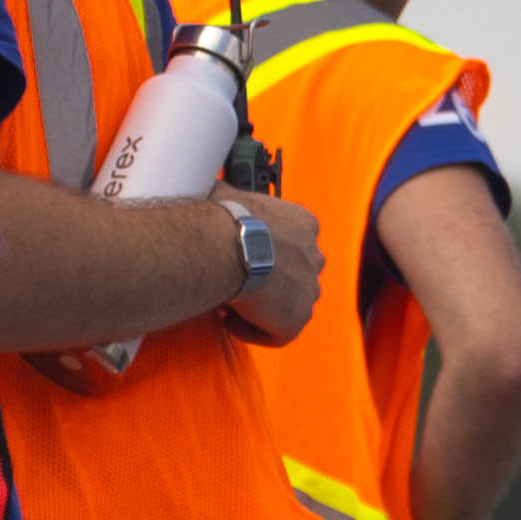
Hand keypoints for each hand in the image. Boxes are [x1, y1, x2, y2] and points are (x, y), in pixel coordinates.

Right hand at [219, 188, 326, 344]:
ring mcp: (310, 289)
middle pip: (296, 276)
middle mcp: (315, 256)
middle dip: (268, 284)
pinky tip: (229, 318)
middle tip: (234, 283)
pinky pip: (278, 334)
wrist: (223, 245)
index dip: (266, 257)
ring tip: (228, 302)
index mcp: (304, 224)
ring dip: (260, 308)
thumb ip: (227, 194)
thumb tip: (205, 186)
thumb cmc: (219, 218)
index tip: (239, 260)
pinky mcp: (298, 319)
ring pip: (288, 306)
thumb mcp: (227, 193)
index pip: (293, 245)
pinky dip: (252, 331)